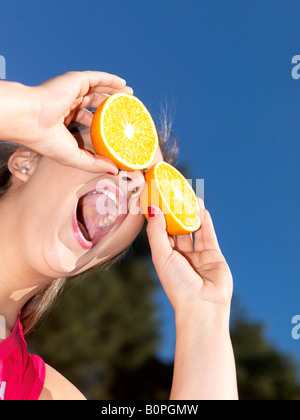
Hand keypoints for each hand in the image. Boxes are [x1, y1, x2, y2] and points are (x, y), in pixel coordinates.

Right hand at [26, 71, 132, 172]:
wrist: (31, 119)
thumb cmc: (47, 140)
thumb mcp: (75, 157)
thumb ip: (95, 163)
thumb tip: (114, 170)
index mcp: (64, 119)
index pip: (87, 119)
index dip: (102, 123)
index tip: (116, 128)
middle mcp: (68, 104)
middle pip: (95, 103)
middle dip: (111, 106)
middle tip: (126, 110)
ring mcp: (72, 91)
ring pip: (98, 89)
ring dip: (114, 92)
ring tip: (129, 96)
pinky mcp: (75, 80)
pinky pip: (97, 78)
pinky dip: (111, 80)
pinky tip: (124, 85)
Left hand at [146, 198, 232, 316]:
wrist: (203, 305)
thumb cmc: (178, 284)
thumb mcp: (162, 256)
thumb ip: (157, 232)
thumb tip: (152, 209)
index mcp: (165, 258)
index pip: (160, 233)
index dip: (159, 217)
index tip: (157, 200)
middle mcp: (181, 257)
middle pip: (178, 229)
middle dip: (176, 213)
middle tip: (175, 195)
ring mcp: (198, 256)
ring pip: (194, 230)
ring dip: (191, 214)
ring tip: (189, 197)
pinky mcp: (213, 256)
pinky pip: (208, 235)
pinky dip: (205, 222)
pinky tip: (201, 208)